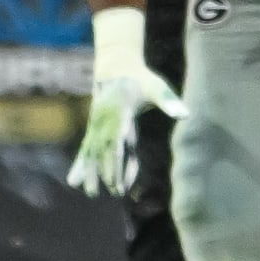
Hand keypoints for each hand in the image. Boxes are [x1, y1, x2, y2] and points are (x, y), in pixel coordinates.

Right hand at [68, 8, 185, 196]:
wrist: (117, 67)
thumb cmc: (141, 79)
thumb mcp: (157, 87)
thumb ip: (169, 102)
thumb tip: (186, 114)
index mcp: (119, 115)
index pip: (115, 143)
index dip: (114, 163)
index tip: (116, 181)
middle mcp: (104, 122)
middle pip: (102, 151)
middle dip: (105, 172)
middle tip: (112, 193)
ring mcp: (96, 125)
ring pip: (91, 152)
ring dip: (90, 172)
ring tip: (90, 193)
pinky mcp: (94, 128)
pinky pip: (86, 148)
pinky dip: (80, 164)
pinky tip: (73, 181)